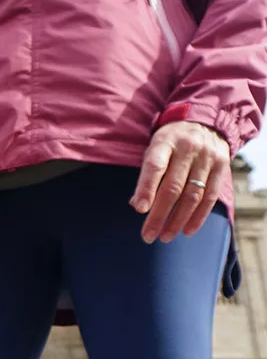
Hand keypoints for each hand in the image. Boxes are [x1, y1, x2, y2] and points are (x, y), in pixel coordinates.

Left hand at [131, 121, 229, 243]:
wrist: (206, 122)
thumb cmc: (172, 143)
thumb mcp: (155, 149)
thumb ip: (147, 175)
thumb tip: (137, 205)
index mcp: (166, 142)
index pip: (155, 166)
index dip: (146, 189)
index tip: (139, 210)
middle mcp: (188, 148)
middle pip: (173, 187)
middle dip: (159, 215)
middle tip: (148, 236)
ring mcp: (207, 157)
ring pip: (192, 196)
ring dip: (178, 220)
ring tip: (165, 236)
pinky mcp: (221, 166)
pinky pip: (210, 197)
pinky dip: (198, 217)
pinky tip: (187, 230)